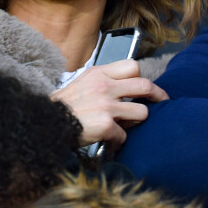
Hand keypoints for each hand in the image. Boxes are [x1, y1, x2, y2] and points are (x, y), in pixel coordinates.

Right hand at [50, 59, 168, 149]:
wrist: (44, 123)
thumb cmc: (65, 106)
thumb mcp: (83, 82)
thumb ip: (104, 81)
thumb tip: (129, 87)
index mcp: (100, 73)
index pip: (133, 67)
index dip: (143, 78)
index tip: (147, 89)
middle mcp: (105, 86)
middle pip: (146, 86)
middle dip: (158, 96)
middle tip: (163, 103)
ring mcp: (106, 105)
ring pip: (142, 113)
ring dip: (136, 122)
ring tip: (123, 126)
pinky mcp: (105, 125)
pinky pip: (124, 135)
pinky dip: (118, 140)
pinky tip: (108, 140)